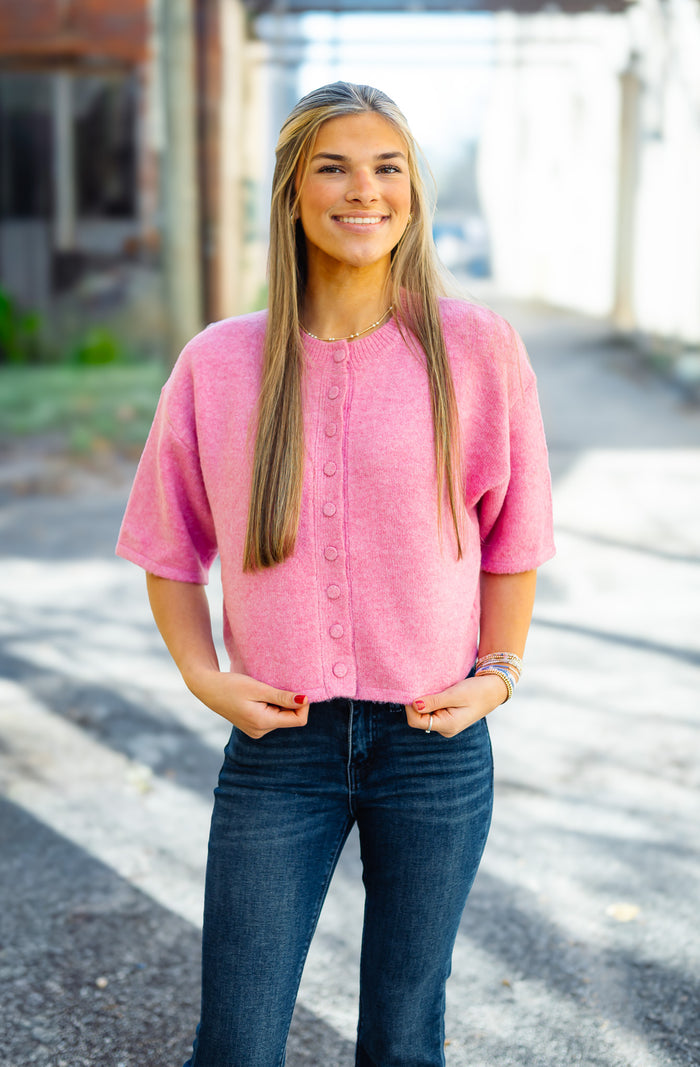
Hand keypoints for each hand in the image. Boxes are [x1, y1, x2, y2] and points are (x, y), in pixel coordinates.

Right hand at [186, 668, 309, 737]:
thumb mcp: (258, 688)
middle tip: (273, 686)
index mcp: (263, 723)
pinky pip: (272, 717)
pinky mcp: (253, 726)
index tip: (296, 688)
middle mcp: (260, 732)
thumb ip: (282, 697)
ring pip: (281, 717)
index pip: (298, 720)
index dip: (303, 705)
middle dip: (288, 702)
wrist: (208, 688)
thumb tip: (305, 700)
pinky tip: (259, 696)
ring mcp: (256, 731)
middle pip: (290, 719)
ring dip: (279, 703)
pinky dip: (271, 706)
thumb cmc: (231, 685)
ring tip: (262, 691)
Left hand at [405, 674, 507, 737]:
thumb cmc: (477, 691)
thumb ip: (434, 701)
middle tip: (423, 686)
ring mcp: (446, 724)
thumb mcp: (454, 694)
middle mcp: (445, 729)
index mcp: (447, 726)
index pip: (416, 721)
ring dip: (425, 701)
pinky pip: (432, 711)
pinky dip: (431, 701)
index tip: (412, 690)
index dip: (410, 706)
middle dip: (417, 703)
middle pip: (419, 718)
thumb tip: (414, 705)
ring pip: (425, 714)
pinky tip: (438, 692)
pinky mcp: (448, 718)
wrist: (494, 689)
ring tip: (434, 688)